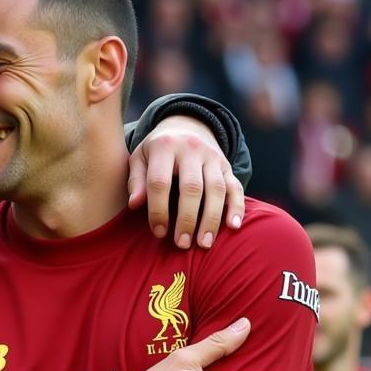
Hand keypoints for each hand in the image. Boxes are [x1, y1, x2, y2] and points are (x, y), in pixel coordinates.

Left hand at [127, 115, 244, 249]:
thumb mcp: (140, 158)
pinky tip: (233, 227)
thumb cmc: (156, 151)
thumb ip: (136, 180)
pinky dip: (237, 207)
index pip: (160, 181)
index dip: (158, 209)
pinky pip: (236, 187)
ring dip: (211, 219)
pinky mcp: (227, 166)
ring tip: (204, 243)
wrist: (185, 127)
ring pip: (216, 189)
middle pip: (191, 187)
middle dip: (187, 218)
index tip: (158, 232)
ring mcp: (213, 157)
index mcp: (164, 146)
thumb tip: (134, 204)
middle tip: (182, 244)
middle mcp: (191, 149)